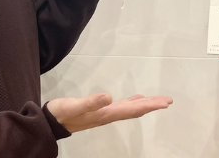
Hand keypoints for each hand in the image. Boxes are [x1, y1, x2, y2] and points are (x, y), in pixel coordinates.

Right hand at [47, 93, 173, 132]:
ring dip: (145, 104)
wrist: (51, 121)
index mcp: (105, 113)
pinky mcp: (100, 110)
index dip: (149, 106)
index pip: (132, 109)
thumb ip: (90, 102)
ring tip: (158, 100)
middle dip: (152, 105)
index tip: (164, 103)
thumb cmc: (62, 113)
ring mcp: (105, 113)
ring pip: (130, 109)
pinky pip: (122, 106)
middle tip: (168, 100)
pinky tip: (136, 98)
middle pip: (135, 110)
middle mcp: (108, 114)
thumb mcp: (74, 106)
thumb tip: (109, 97)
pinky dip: (132, 102)